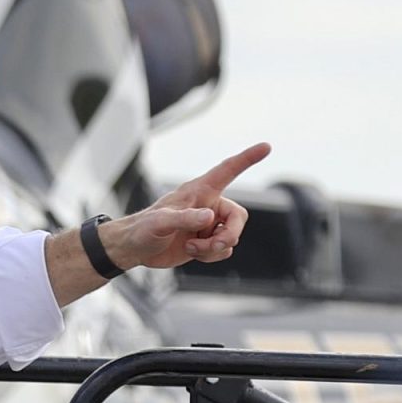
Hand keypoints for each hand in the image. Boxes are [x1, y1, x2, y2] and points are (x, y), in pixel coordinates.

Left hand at [105, 141, 271, 269]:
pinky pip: (225, 250)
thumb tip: (210, 217)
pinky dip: (211, 256)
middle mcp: (208, 205)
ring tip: (190, 246)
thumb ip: (184, 218)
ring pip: (232, 237)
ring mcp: (209, 224)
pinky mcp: (207, 241)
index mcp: (198, 191)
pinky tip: (192, 252)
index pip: (227, 171)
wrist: (135, 249)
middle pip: (239, 218)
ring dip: (214, 248)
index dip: (247, 159)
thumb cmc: (142, 229)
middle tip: (212, 245)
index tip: (266, 146)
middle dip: (229, 235)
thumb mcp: (160, 222)